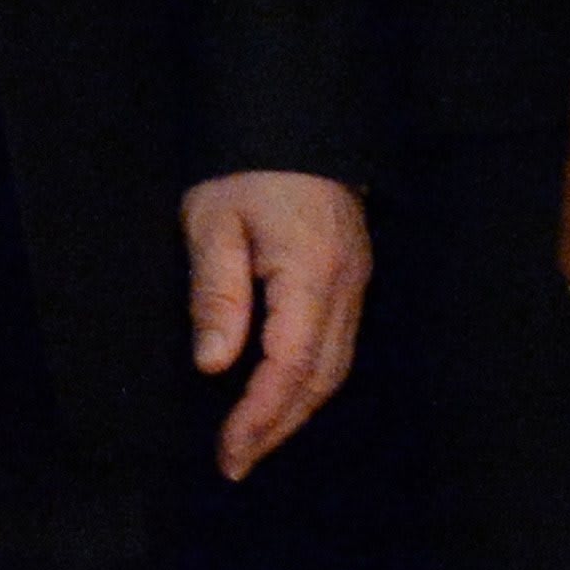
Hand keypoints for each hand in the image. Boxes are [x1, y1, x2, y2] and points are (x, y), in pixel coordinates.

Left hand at [180, 169, 368, 480]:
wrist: (294, 107)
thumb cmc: (246, 160)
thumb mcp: (213, 217)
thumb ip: (216, 293)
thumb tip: (212, 366)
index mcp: (311, 273)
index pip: (289, 367)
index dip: (259, 417)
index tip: (228, 453)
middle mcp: (346, 286)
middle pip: (320, 379)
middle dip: (278, 427)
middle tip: (236, 462)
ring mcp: (357, 279)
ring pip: (336, 367)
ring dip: (296, 409)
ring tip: (254, 439)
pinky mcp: (354, 271)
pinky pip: (339, 343)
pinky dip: (311, 379)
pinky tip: (284, 391)